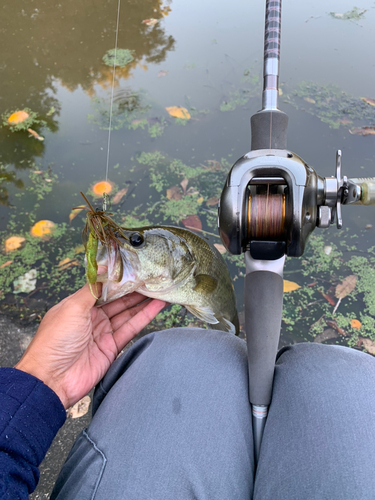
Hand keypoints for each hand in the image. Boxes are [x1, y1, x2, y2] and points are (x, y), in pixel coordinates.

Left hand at [15, 274, 165, 408]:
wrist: (52, 379)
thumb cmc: (55, 340)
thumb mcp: (72, 307)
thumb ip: (92, 288)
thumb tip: (104, 268)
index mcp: (79, 306)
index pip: (104, 289)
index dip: (119, 280)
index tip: (136, 269)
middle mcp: (92, 318)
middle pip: (118, 300)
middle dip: (135, 290)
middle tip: (153, 277)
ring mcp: (103, 333)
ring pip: (128, 313)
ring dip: (143, 302)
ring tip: (160, 288)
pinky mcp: (112, 347)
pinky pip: (131, 328)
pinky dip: (145, 317)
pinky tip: (157, 306)